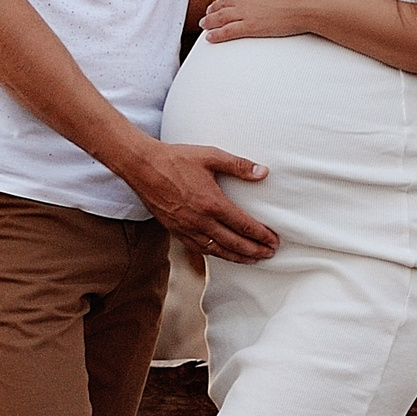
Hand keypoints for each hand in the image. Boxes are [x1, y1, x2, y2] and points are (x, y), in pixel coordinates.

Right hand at [127, 141, 278, 263]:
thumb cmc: (176, 158)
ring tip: (252, 260)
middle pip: (234, 243)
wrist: (142, 166)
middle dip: (254, 251)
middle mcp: (200, 220)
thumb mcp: (210, 156)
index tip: (274, 241)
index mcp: (212, 203)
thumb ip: (239, 165)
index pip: (243, 225)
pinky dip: (215, 254)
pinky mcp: (175, 230)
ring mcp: (186, 228)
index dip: (261, 235)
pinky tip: (223, 254)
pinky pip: (199, 248)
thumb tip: (264, 172)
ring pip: (217, 250)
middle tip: (269, 254)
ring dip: (237, 257)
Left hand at [200, 0, 328, 42]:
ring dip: (210, 20)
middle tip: (209, 10)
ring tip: (204, 23)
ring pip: (222, 16)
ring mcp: (246, 11)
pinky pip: (228, 31)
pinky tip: (209, 37)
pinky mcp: (250, 27)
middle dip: (215, 6)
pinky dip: (217, 35)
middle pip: (225, 1)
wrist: (307, 1)